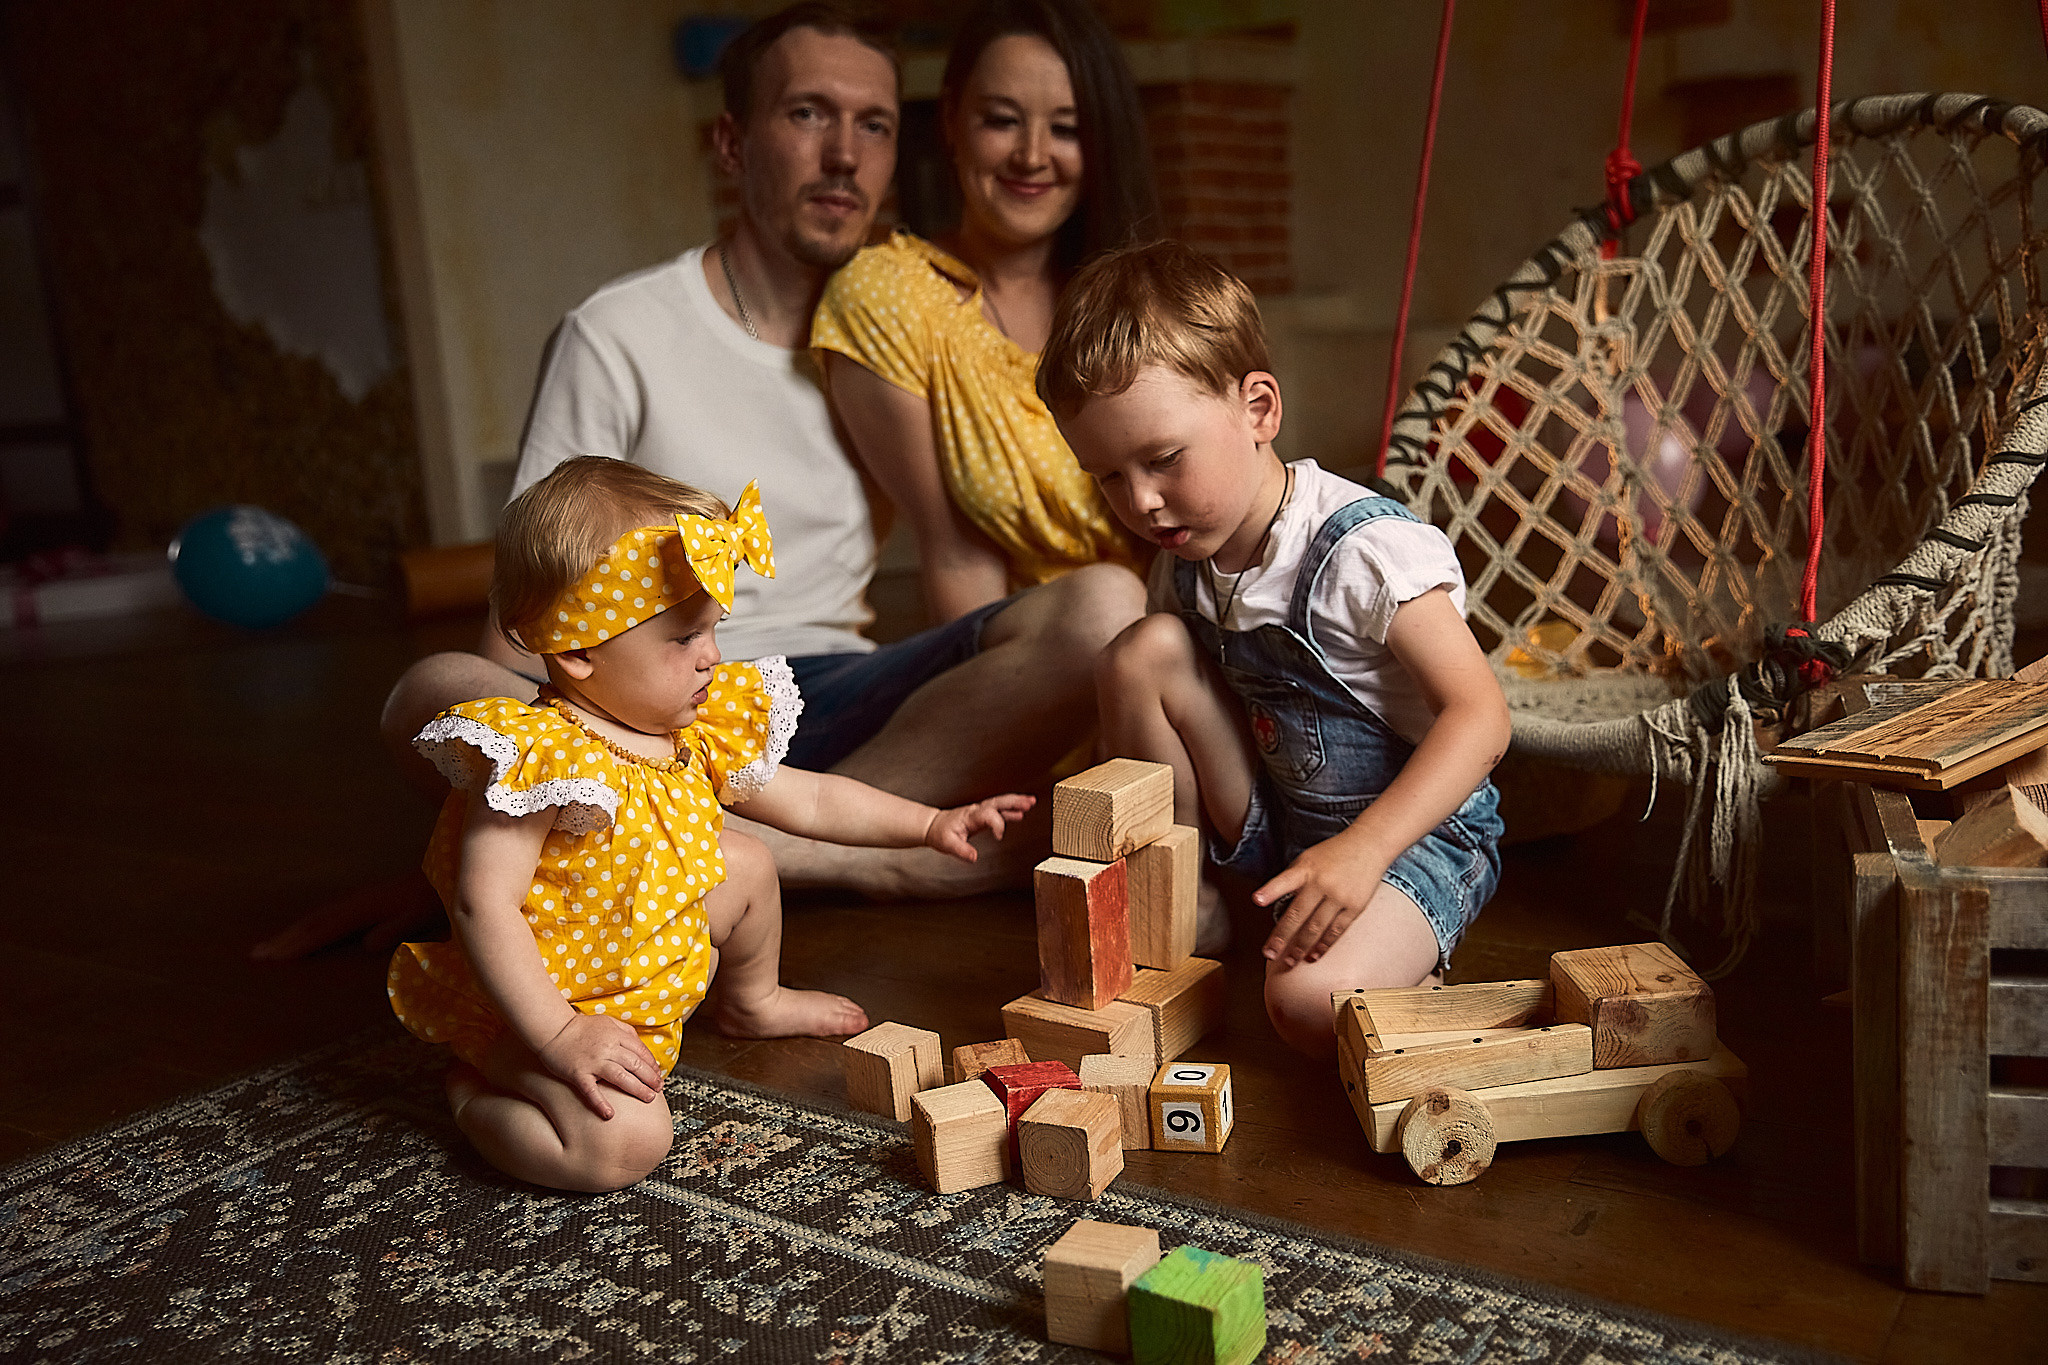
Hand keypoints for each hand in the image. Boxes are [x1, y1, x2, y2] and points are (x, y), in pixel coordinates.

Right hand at [249, 871, 442, 959]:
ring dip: (295, 932)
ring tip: (271, 947)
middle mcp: (362, 902)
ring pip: (321, 917)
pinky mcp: (372, 901)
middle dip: (285, 938)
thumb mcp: (423, 913)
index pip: (325, 928)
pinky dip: (313, 927)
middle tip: (253, 955)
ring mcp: (365, 900)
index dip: (297, 944)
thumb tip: (366, 945)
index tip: (269, 958)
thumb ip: (398, 928)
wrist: (457, 868)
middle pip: (316, 921)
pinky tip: (309, 935)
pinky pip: (333, 916)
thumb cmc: (442, 896)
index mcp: (370, 907)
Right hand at [537, 1013, 662, 1118]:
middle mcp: (607, 1048)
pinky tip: (609, 1114)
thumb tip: (641, 1046)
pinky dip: (600, 1103)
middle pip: (635, 1065)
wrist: (553, 1029)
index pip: (640, 1051)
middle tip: (659, 1089)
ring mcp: (593, 1062)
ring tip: (648, 1098)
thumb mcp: (607, 1022)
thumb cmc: (581, 1027)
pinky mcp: (578, 1074)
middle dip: (650, 1078)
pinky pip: (591, 1091)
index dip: (652, 1064)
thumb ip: (625, 1031)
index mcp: (616, 1035)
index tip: (658, 1074)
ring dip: (637, 1089)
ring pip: (621, 1077)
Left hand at [924, 793, 1035, 861]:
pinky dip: (1010, 810)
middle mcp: (977, 811)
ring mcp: (980, 811)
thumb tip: (974, 857)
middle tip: (1029, 802)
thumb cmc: (941, 834)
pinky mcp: (982, 815)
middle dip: (1014, 802)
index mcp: (970, 817)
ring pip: (1000, 803)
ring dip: (1016, 802)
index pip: (989, 815)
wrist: (934, 826)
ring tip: (1031, 802)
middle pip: (998, 802)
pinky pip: (998, 810)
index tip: (999, 837)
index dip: (997, 824)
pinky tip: (1020, 813)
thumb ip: (962, 851)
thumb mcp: (947, 845)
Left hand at [1255, 835, 1389, 965]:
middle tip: (1270, 954)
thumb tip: (1275, 905)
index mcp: (1306, 869)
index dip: (1270, 890)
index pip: (1285, 880)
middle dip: (1282, 937)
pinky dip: (1324, 945)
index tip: (1257, 900)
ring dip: (1301, 947)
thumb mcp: (1308, 859)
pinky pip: (1336, 930)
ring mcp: (1339, 896)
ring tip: (1290, 961)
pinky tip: (1314, 955)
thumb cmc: (1333, 854)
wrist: (1368, 845)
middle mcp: (1321, 883)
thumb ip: (1293, 880)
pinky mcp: (1355, 907)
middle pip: (1298, 914)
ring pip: (1316, 927)